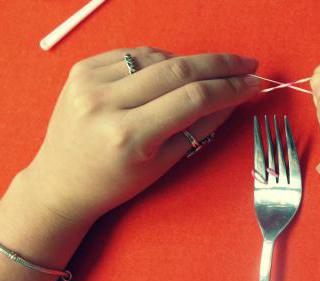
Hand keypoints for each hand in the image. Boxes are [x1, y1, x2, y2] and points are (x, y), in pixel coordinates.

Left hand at [22, 47, 259, 224]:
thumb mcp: (164, 164)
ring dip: (188, 64)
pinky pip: (132, 54)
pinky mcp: (80, 70)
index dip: (230, 87)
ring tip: (206, 76)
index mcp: (128, 136)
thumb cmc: (116, 183)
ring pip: (156, 57)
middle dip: (220, 65)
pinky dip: (158, 61)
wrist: (61, 182)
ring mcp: (88, 82)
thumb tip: (233, 99)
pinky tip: (170, 72)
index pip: (193, 98)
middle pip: (177, 70)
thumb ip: (201, 128)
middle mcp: (105, 103)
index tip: (254, 82)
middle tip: (247, 64)